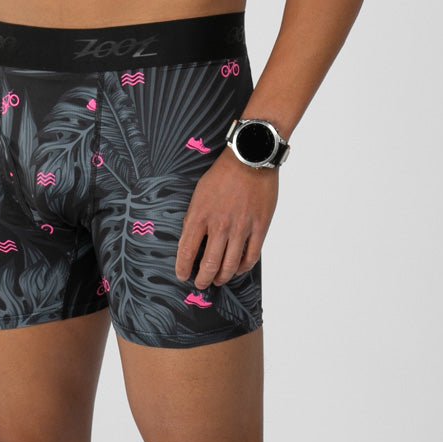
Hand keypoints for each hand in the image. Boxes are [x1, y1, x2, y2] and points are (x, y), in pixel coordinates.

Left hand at [175, 147, 278, 289]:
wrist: (250, 157)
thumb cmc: (223, 174)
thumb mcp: (199, 194)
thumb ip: (194, 219)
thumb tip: (190, 242)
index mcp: (200, 216)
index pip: (186, 252)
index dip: (183, 269)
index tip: (183, 276)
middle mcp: (220, 225)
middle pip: (209, 265)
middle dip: (203, 280)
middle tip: (201, 284)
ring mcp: (241, 228)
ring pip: (230, 266)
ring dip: (222, 278)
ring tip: (219, 280)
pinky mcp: (259, 227)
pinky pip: (251, 257)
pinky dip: (243, 268)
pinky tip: (238, 268)